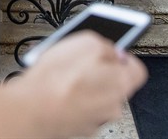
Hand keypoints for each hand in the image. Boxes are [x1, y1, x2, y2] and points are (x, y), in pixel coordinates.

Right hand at [20, 32, 147, 137]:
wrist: (31, 111)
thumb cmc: (59, 80)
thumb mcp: (88, 42)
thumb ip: (108, 46)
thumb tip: (114, 50)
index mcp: (123, 83)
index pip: (136, 68)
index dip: (122, 56)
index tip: (110, 50)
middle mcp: (113, 106)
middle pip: (114, 83)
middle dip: (99, 70)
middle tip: (80, 59)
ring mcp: (93, 119)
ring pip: (93, 95)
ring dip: (80, 83)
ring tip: (60, 71)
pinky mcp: (74, 126)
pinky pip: (76, 105)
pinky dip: (68, 96)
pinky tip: (53, 86)